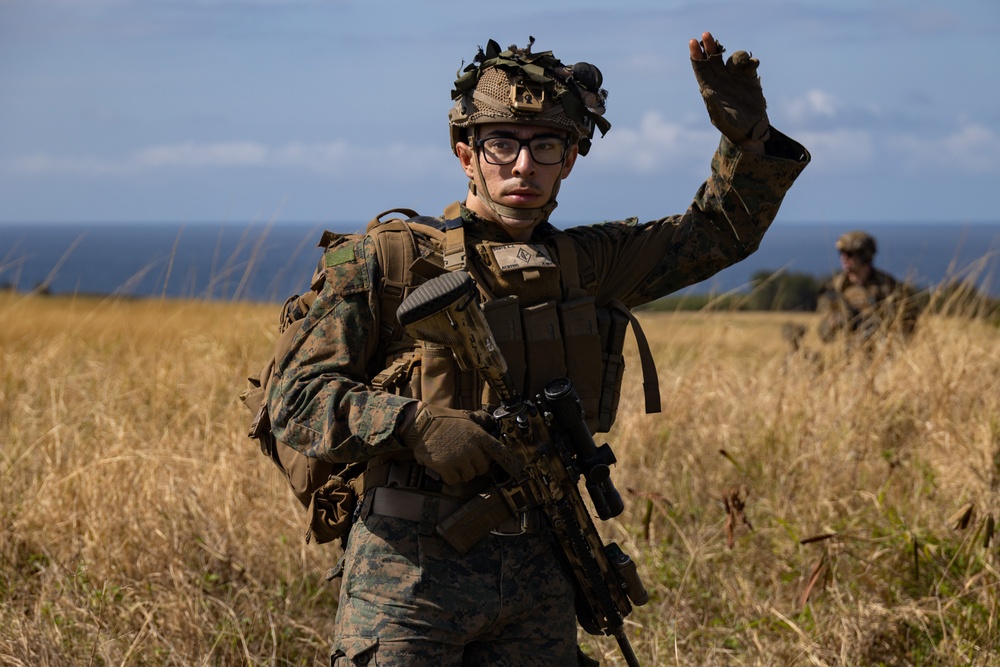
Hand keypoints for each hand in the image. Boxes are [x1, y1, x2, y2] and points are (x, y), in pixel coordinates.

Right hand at [400, 403, 511, 484]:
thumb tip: (491, 424)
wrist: (421, 424)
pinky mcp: (446, 467)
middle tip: (464, 457)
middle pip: (482, 467)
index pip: (499, 451)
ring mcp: (459, 458)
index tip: (517, 471)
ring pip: (468, 475)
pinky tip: (444, 465)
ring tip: (452, 459)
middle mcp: (472, 448)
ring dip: (462, 471)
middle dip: (475, 465)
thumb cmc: (443, 419)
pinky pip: (455, 480)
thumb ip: (480, 423)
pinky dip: (450, 476)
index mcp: (479, 435)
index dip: (510, 462)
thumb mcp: (465, 417)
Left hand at [689, 31, 768, 152]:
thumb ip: (714, 106)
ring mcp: (735, 77)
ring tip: (744, 61)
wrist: (751, 131)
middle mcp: (721, 79)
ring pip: (732, 58)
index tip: (692, 42)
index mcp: (710, 87)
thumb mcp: (722, 120)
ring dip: (737, 55)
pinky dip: (751, 61)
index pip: (700, 67)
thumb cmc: (732, 128)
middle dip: (709, 45)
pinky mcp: (749, 78)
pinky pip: (749, 63)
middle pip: (712, 57)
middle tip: (706, 34)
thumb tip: (706, 91)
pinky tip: (754, 66)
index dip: (696, 55)